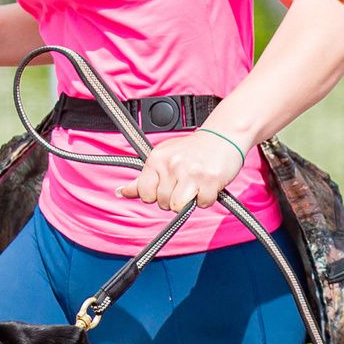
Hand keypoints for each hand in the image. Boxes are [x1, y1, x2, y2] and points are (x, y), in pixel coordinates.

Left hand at [117, 131, 246, 213]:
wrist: (223, 136)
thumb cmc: (191, 150)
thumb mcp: (162, 159)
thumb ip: (142, 179)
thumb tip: (120, 193)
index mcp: (157, 159)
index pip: (145, 193)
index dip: (156, 195)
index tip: (166, 186)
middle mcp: (172, 164)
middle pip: (163, 202)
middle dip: (174, 199)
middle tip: (184, 183)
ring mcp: (191, 172)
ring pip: (178, 206)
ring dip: (188, 201)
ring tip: (194, 187)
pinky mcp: (210, 179)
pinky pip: (202, 203)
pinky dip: (207, 198)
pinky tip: (207, 184)